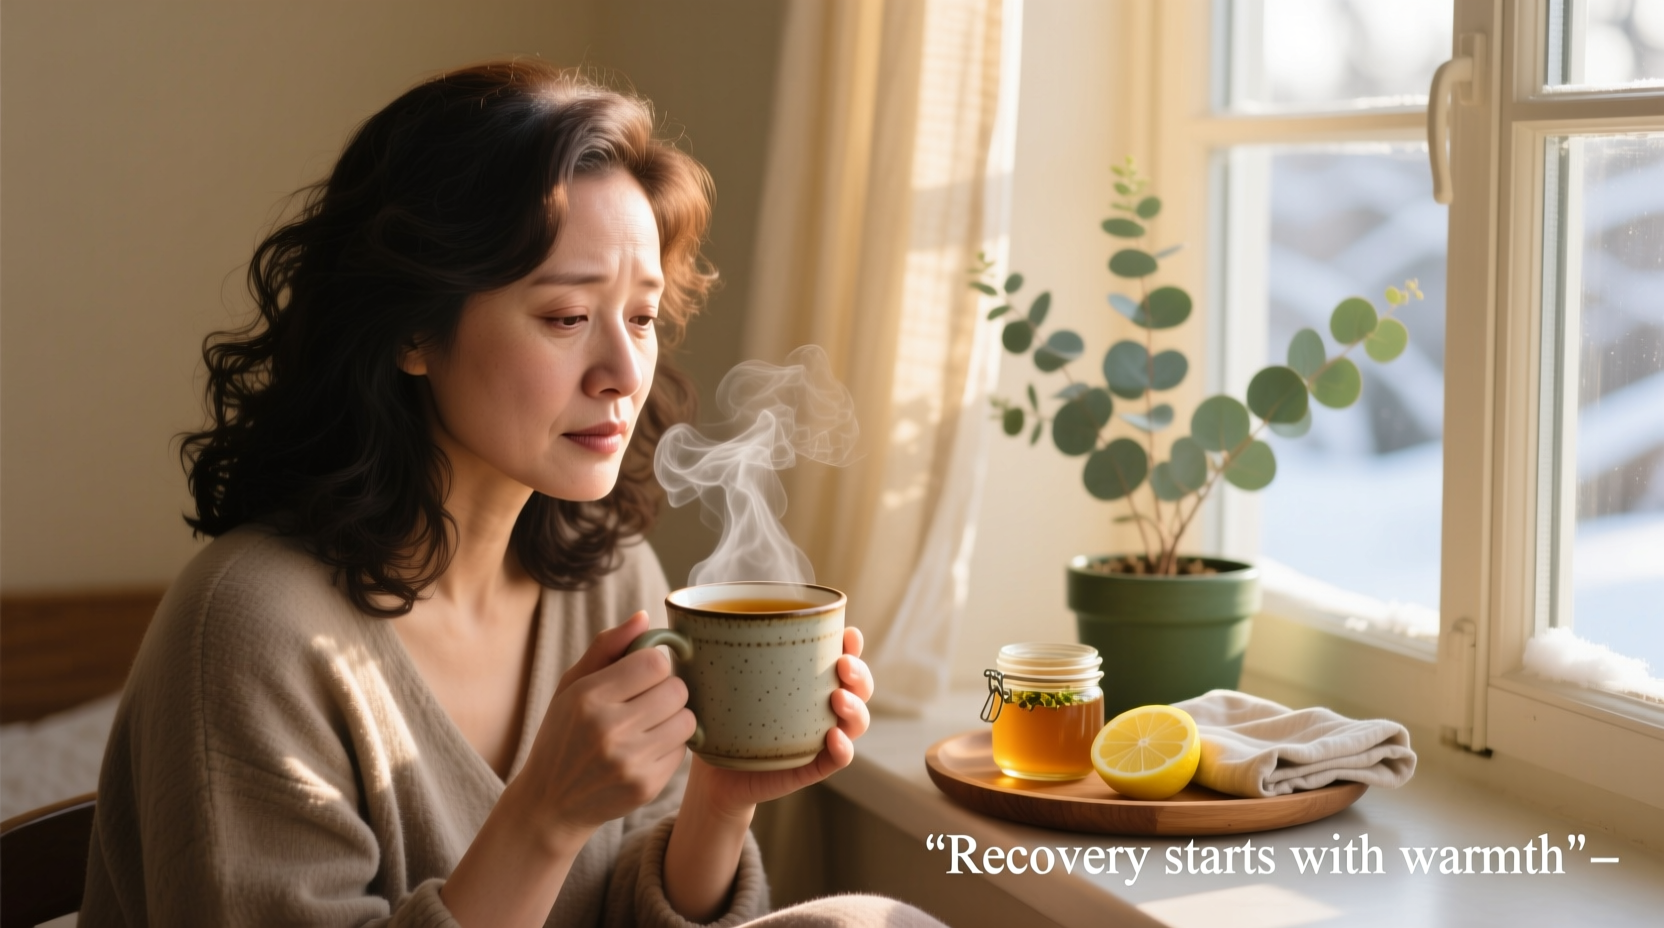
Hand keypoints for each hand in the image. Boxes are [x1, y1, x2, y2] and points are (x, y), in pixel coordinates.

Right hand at [506, 611, 695, 846]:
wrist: (551, 803)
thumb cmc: (563, 735)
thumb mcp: (571, 686)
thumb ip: (607, 647)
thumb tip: (644, 617)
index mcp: (588, 697)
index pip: (654, 662)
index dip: (653, 665)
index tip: (642, 675)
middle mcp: (609, 729)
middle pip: (677, 690)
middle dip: (667, 691)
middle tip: (646, 701)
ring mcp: (630, 761)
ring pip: (688, 720)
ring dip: (674, 718)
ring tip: (648, 725)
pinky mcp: (646, 786)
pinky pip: (683, 751)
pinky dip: (670, 747)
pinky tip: (645, 751)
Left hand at [684, 626, 874, 816]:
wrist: (710, 773)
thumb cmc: (719, 715)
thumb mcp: (719, 679)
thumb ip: (712, 652)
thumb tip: (679, 623)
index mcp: (807, 676)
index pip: (843, 655)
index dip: (852, 644)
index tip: (847, 634)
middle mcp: (821, 704)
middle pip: (859, 685)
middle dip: (859, 672)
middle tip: (842, 666)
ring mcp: (820, 736)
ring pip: (857, 721)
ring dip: (856, 708)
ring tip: (838, 701)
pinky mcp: (811, 767)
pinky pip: (837, 760)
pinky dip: (843, 749)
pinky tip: (834, 739)